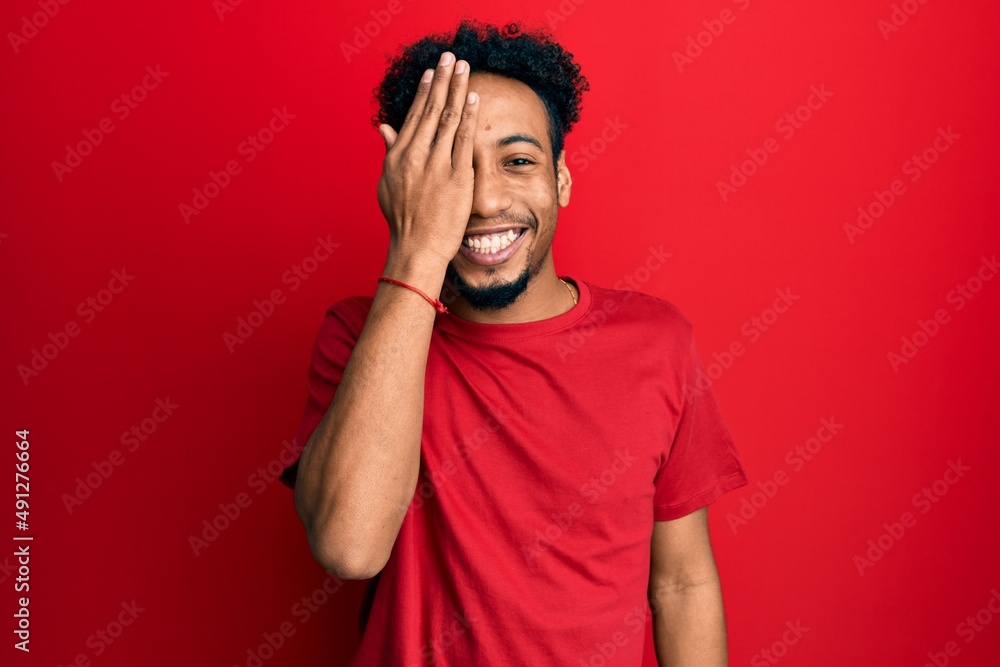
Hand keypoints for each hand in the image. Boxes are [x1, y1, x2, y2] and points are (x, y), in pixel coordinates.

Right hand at [376, 51, 479, 274]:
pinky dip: (469, 116)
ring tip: (464, 68)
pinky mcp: (456, 177)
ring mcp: (436, 165)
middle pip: (431, 109)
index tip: (433, 72)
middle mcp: (415, 156)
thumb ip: (389, 152)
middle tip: (450, 57)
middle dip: (442, 80)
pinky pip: (463, 140)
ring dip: (457, 89)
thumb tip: (385, 127)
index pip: (414, 115)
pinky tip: (474, 97)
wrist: (416, 247)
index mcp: (398, 156)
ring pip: (448, 118)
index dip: (425, 91)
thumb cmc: (403, 220)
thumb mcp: (387, 184)